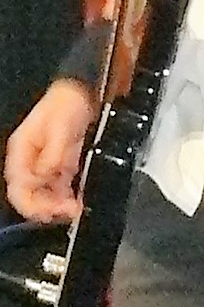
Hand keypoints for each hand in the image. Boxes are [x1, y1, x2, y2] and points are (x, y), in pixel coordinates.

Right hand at [4, 79, 95, 221]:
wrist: (80, 93)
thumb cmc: (65, 104)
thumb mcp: (60, 127)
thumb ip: (53, 153)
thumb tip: (47, 174)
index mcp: (21, 152)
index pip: (18, 186)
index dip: (31, 203)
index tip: (50, 210)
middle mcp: (30, 162)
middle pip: (29, 195)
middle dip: (46, 208)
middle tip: (67, 213)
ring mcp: (44, 165)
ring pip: (44, 194)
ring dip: (57, 205)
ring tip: (75, 210)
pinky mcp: (60, 166)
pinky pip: (59, 188)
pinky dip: (67, 196)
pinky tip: (78, 201)